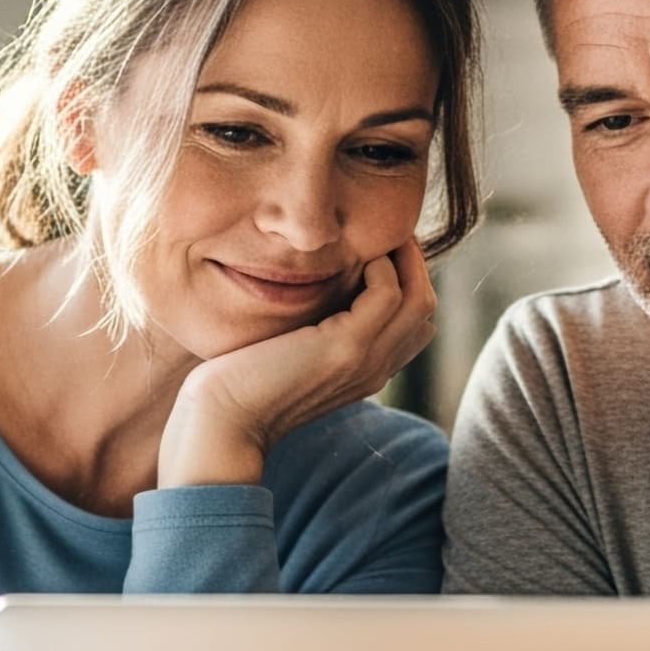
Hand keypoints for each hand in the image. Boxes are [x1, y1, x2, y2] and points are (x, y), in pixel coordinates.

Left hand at [156, 240, 437, 487]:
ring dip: (403, 258)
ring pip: (419, 299)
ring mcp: (366, 361)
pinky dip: (379, 267)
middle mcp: (376, 369)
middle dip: (414, 263)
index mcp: (366, 372)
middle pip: (426, 309)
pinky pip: (389, 294)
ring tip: (378, 236)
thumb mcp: (292, 352)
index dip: (406, 284)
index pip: (416, 326)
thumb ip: (316, 330)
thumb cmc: (242, 382)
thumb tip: (319, 291)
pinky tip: (351, 258)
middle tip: (387, 232)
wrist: (223, 418)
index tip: (380, 251)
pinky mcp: (347, 348)